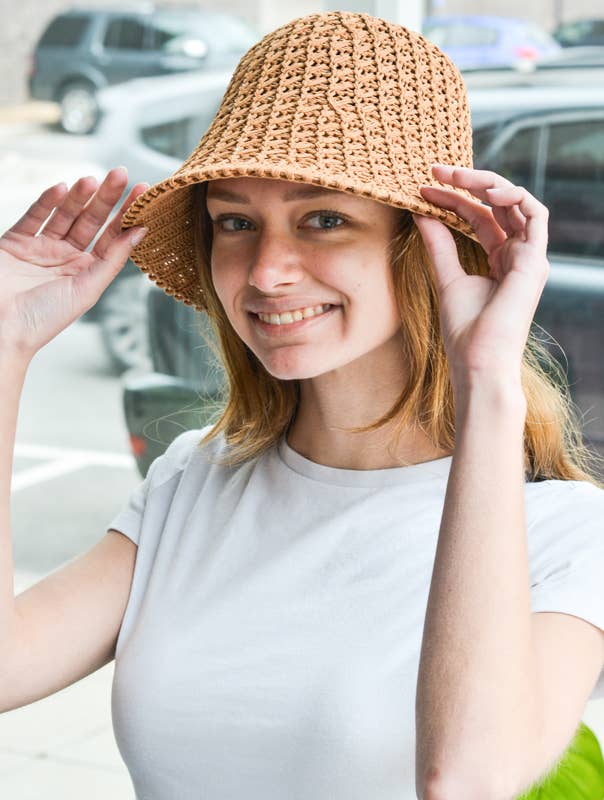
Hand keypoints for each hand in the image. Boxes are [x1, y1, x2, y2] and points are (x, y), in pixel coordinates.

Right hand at [0, 167, 147, 360]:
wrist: (1, 328)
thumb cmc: (45, 318)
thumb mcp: (88, 289)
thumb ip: (114, 259)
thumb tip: (140, 232)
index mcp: (87, 272)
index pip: (112, 237)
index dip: (127, 215)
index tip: (143, 192)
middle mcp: (66, 258)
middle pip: (91, 221)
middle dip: (106, 197)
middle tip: (120, 174)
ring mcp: (41, 248)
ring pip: (64, 215)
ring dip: (79, 196)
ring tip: (93, 179)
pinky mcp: (16, 242)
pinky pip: (34, 216)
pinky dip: (47, 201)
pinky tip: (62, 188)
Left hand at [412, 164, 549, 389]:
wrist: (478, 360)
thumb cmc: (464, 331)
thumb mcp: (446, 277)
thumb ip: (438, 244)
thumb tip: (421, 212)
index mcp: (499, 261)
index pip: (479, 217)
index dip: (453, 199)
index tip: (424, 189)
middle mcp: (517, 256)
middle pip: (497, 206)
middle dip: (468, 183)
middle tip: (437, 171)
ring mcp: (529, 257)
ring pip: (517, 203)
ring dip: (488, 183)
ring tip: (455, 176)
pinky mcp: (535, 261)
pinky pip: (535, 215)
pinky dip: (514, 197)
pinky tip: (486, 192)